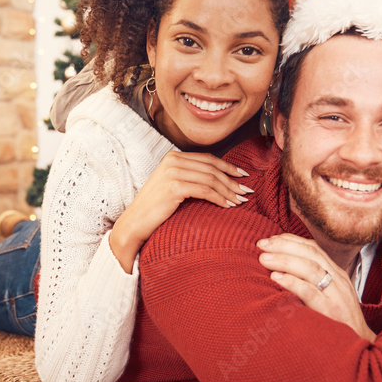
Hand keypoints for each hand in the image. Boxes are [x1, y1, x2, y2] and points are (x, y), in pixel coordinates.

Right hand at [109, 151, 252, 272]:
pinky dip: (220, 198)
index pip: (208, 159)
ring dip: (229, 190)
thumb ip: (190, 177)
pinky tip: (228, 206)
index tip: (243, 175)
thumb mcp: (172, 186)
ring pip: (211, 179)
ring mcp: (173, 172)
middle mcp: (173, 160)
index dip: (228, 166)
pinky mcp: (174, 186)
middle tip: (247, 191)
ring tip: (240, 201)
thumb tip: (219, 180)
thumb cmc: (155, 209)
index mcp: (173, 157)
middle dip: (232, 180)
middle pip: (212, 168)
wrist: (134, 224)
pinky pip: (205, 190)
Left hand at [258, 233, 375, 340]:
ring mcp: (336, 294)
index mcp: (337, 273)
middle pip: (310, 253)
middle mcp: (338, 279)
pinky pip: (311, 292)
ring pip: (310, 268)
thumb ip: (311, 281)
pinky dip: (292, 282)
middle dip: (284, 245)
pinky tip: (276, 278)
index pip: (313, 248)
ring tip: (264, 259)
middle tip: (261, 245)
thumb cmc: (339, 322)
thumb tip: (280, 270)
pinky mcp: (332, 311)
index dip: (290, 240)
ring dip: (284, 260)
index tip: (269, 240)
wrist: (361, 346)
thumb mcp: (329, 296)